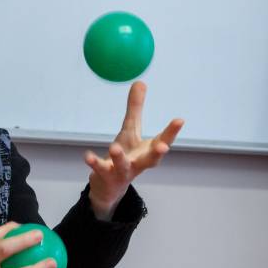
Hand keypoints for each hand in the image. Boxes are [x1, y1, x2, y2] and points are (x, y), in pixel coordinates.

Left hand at [85, 81, 184, 219]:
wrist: (109, 185)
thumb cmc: (125, 154)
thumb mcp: (130, 130)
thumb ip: (136, 108)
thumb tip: (141, 81)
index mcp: (147, 152)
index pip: (163, 141)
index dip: (172, 132)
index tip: (180, 120)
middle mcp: (138, 163)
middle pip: (150, 160)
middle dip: (157, 154)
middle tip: (162, 147)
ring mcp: (122, 172)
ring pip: (123, 166)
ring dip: (120, 158)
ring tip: (114, 147)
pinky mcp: (106, 176)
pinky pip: (100, 170)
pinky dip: (95, 163)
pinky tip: (88, 156)